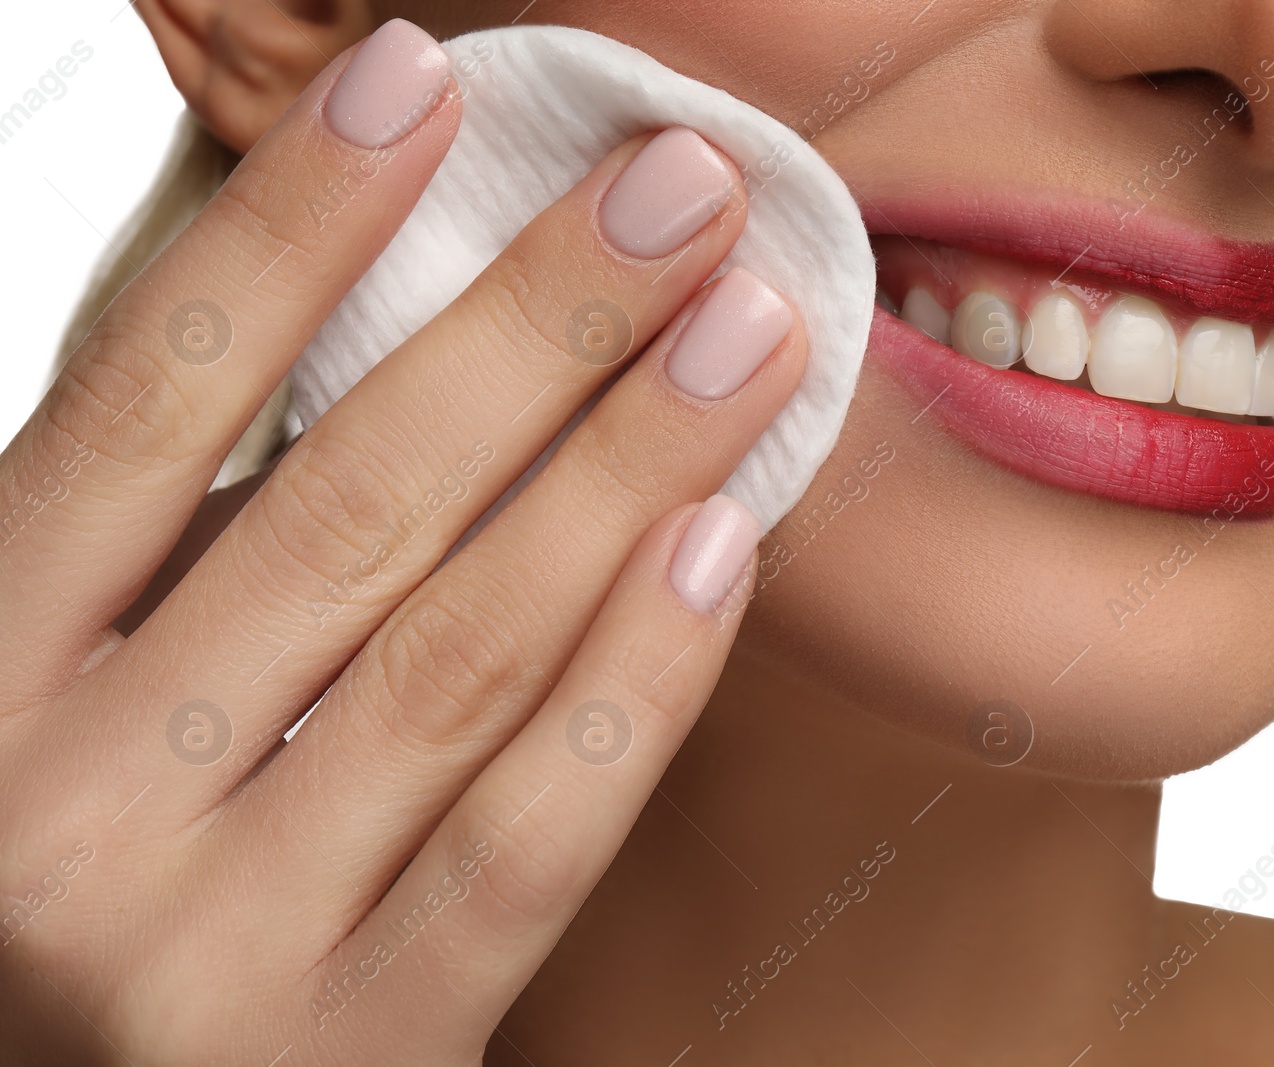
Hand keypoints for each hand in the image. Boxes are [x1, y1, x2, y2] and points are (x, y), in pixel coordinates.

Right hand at [0, 21, 803, 1065]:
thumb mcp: (54, 699)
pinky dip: (641, 679)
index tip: (423, 84)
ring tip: (748, 333)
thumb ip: (160, 552)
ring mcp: (210, 947)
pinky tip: (729, 541)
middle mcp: (61, 813)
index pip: (142, 402)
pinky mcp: (357, 1051)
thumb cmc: (69, 885)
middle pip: (346, 508)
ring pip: (463, 656)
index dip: (291, 229)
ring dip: (629, 465)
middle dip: (536, 325)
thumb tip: (344, 321)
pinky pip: (531, 841)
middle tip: (682, 192)